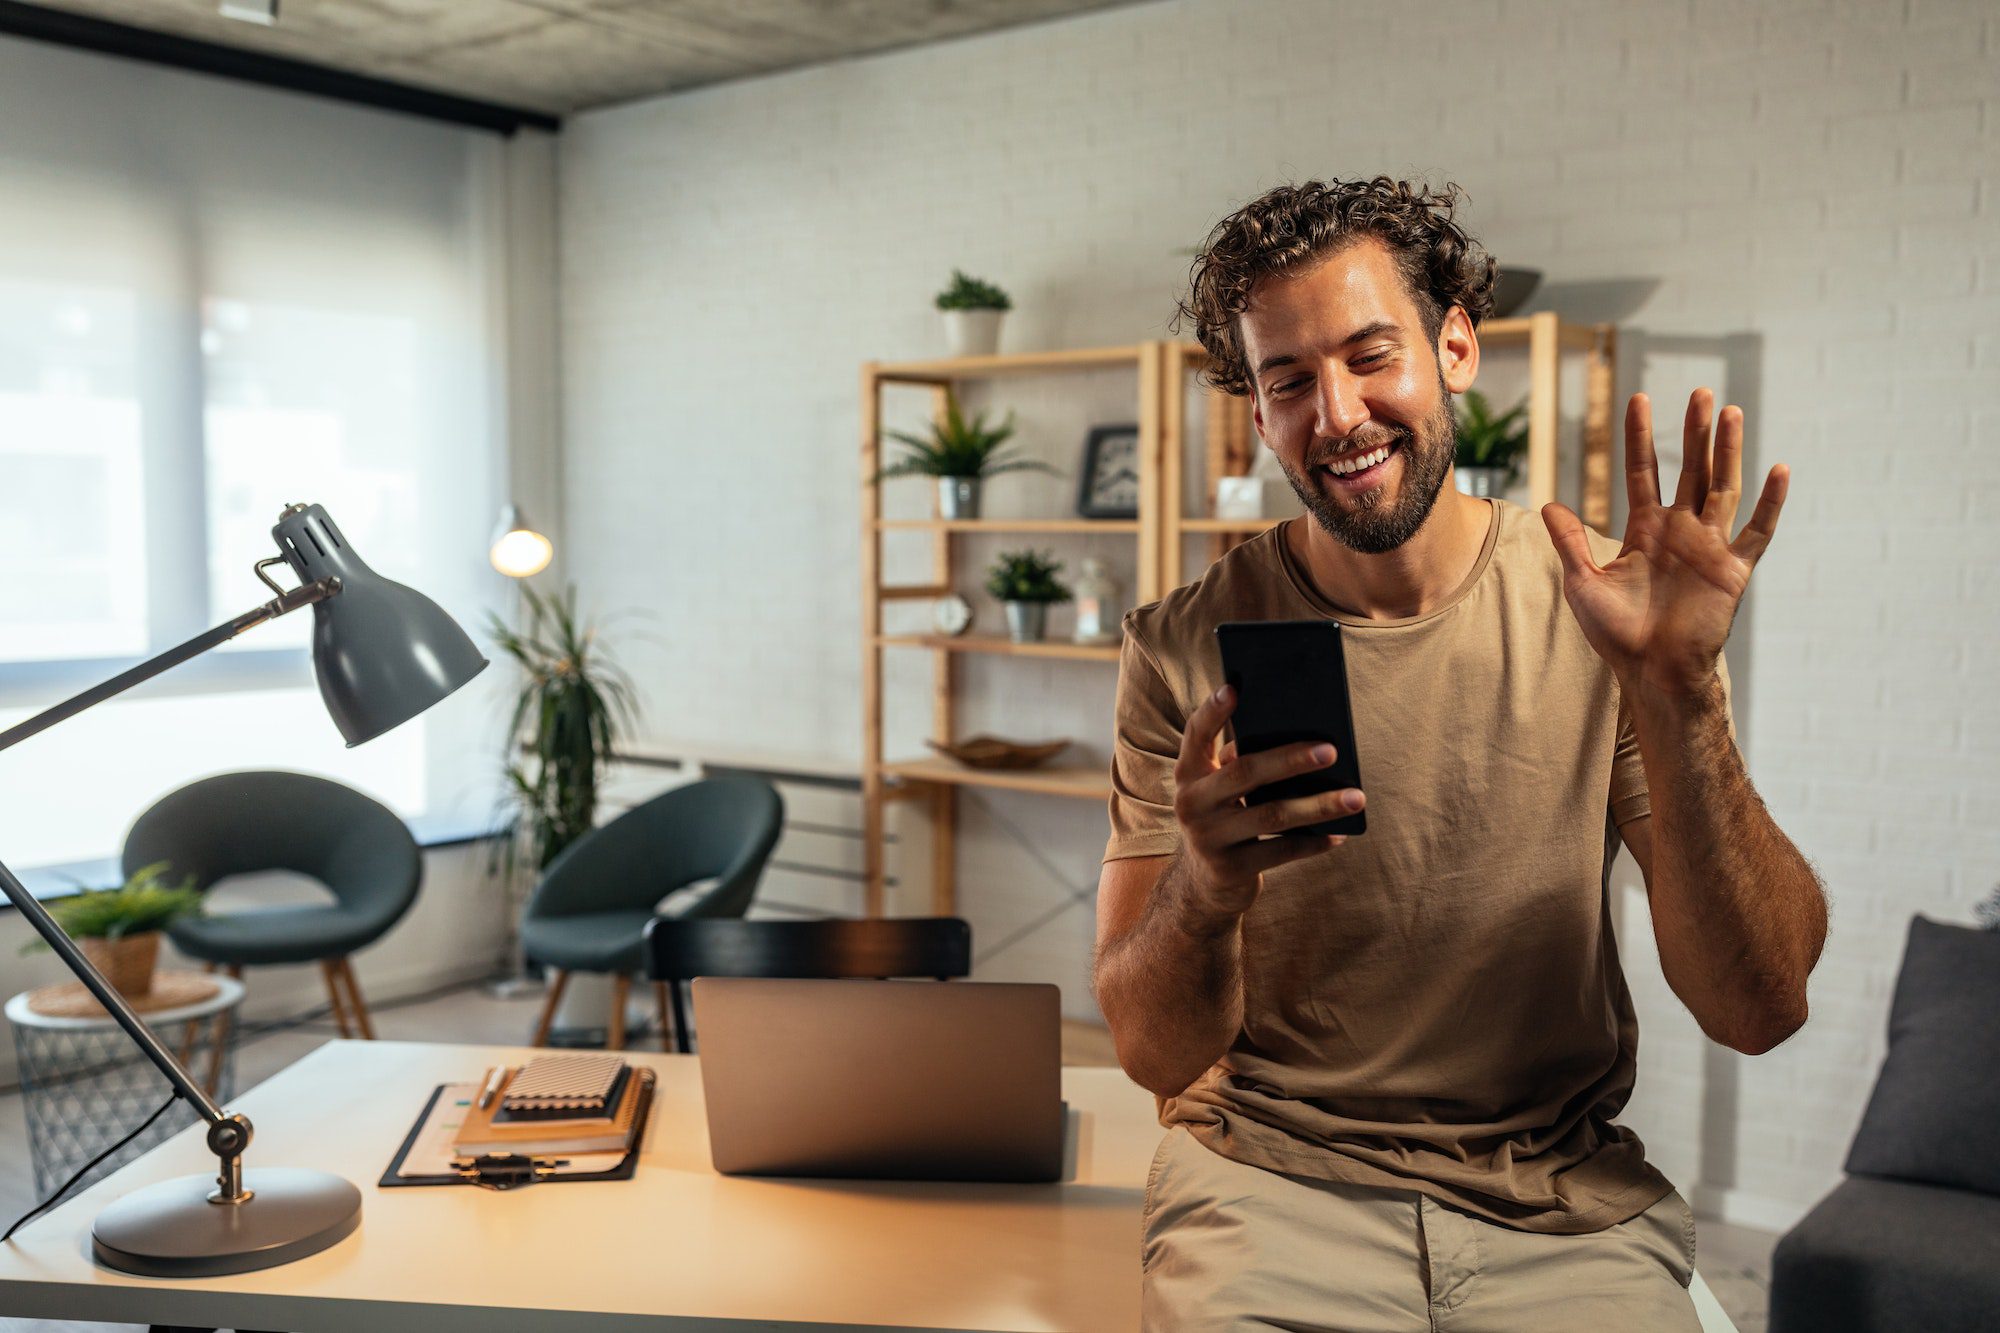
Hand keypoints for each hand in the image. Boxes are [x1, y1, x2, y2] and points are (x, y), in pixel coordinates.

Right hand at [1168, 684, 1363, 931]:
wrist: (1203, 885)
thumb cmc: (1225, 819)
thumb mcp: (1221, 791)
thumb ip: (1242, 763)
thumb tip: (1306, 743)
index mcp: (1189, 773)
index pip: (1195, 734)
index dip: (1213, 711)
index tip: (1234, 687)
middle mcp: (1191, 802)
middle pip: (1245, 773)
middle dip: (1290, 759)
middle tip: (1331, 750)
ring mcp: (1208, 838)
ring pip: (1272, 816)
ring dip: (1319, 805)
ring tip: (1356, 797)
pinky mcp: (1229, 869)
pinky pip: (1281, 852)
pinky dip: (1313, 842)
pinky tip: (1340, 834)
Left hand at [1541, 388, 1787, 698]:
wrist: (1651, 672)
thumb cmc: (1616, 633)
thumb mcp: (1583, 584)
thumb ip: (1571, 543)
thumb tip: (1548, 505)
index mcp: (1646, 531)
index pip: (1644, 473)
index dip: (1641, 438)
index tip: (1638, 400)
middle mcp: (1680, 532)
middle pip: (1690, 470)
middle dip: (1694, 432)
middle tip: (1700, 392)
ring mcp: (1709, 548)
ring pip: (1723, 488)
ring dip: (1728, 451)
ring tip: (1730, 412)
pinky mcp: (1732, 570)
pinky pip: (1757, 532)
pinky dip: (1769, 502)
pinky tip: (1779, 469)